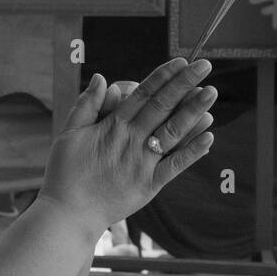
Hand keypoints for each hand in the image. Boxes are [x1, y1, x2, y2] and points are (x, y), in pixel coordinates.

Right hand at [40, 58, 216, 232]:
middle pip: (162, 107)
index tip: (180, 62)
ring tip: (211, 93)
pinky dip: (192, 151)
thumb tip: (102, 78)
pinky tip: (209, 136)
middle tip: (204, 65)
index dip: (162, 77)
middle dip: (184, 84)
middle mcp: (130, 141)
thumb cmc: (65, 173)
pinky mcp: (149, 185)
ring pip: (173, 132)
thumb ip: (87, 105)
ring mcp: (142, 163)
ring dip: (193, 111)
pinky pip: (175, 165)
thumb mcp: (69, 133)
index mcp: (112, 126)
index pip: (142, 94)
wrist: (69, 213)